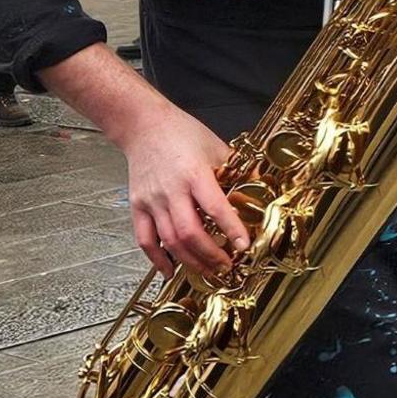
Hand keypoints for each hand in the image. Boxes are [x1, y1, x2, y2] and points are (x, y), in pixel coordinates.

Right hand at [125, 105, 248, 277]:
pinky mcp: (137, 206)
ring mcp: (151, 201)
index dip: (231, 229)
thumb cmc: (182, 134)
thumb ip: (234, 170)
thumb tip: (258, 188)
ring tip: (208, 271)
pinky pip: (145, 239)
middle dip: (210, 254)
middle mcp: (171, 190)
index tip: (244, 245)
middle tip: (227, 265)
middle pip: (189, 232)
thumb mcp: (216, 147)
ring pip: (169, 240)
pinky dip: (157, 259)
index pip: (215, 207)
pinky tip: (171, 270)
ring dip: (190, 260)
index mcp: (194, 174)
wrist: (143, 126)